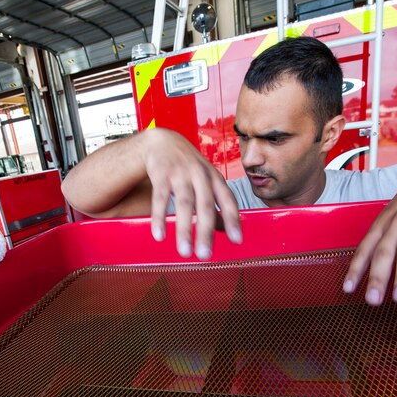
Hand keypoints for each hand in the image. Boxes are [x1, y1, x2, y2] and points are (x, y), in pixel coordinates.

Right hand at [142, 129, 242, 258]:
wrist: (163, 141)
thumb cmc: (189, 166)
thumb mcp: (206, 180)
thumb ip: (215, 204)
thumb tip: (225, 230)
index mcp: (215, 178)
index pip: (228, 200)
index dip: (233, 220)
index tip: (237, 240)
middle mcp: (200, 175)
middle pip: (205, 206)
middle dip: (205, 232)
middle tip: (205, 255)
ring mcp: (180, 174)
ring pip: (184, 205)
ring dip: (184, 230)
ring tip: (184, 252)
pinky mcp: (161, 175)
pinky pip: (160, 199)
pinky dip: (159, 217)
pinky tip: (159, 235)